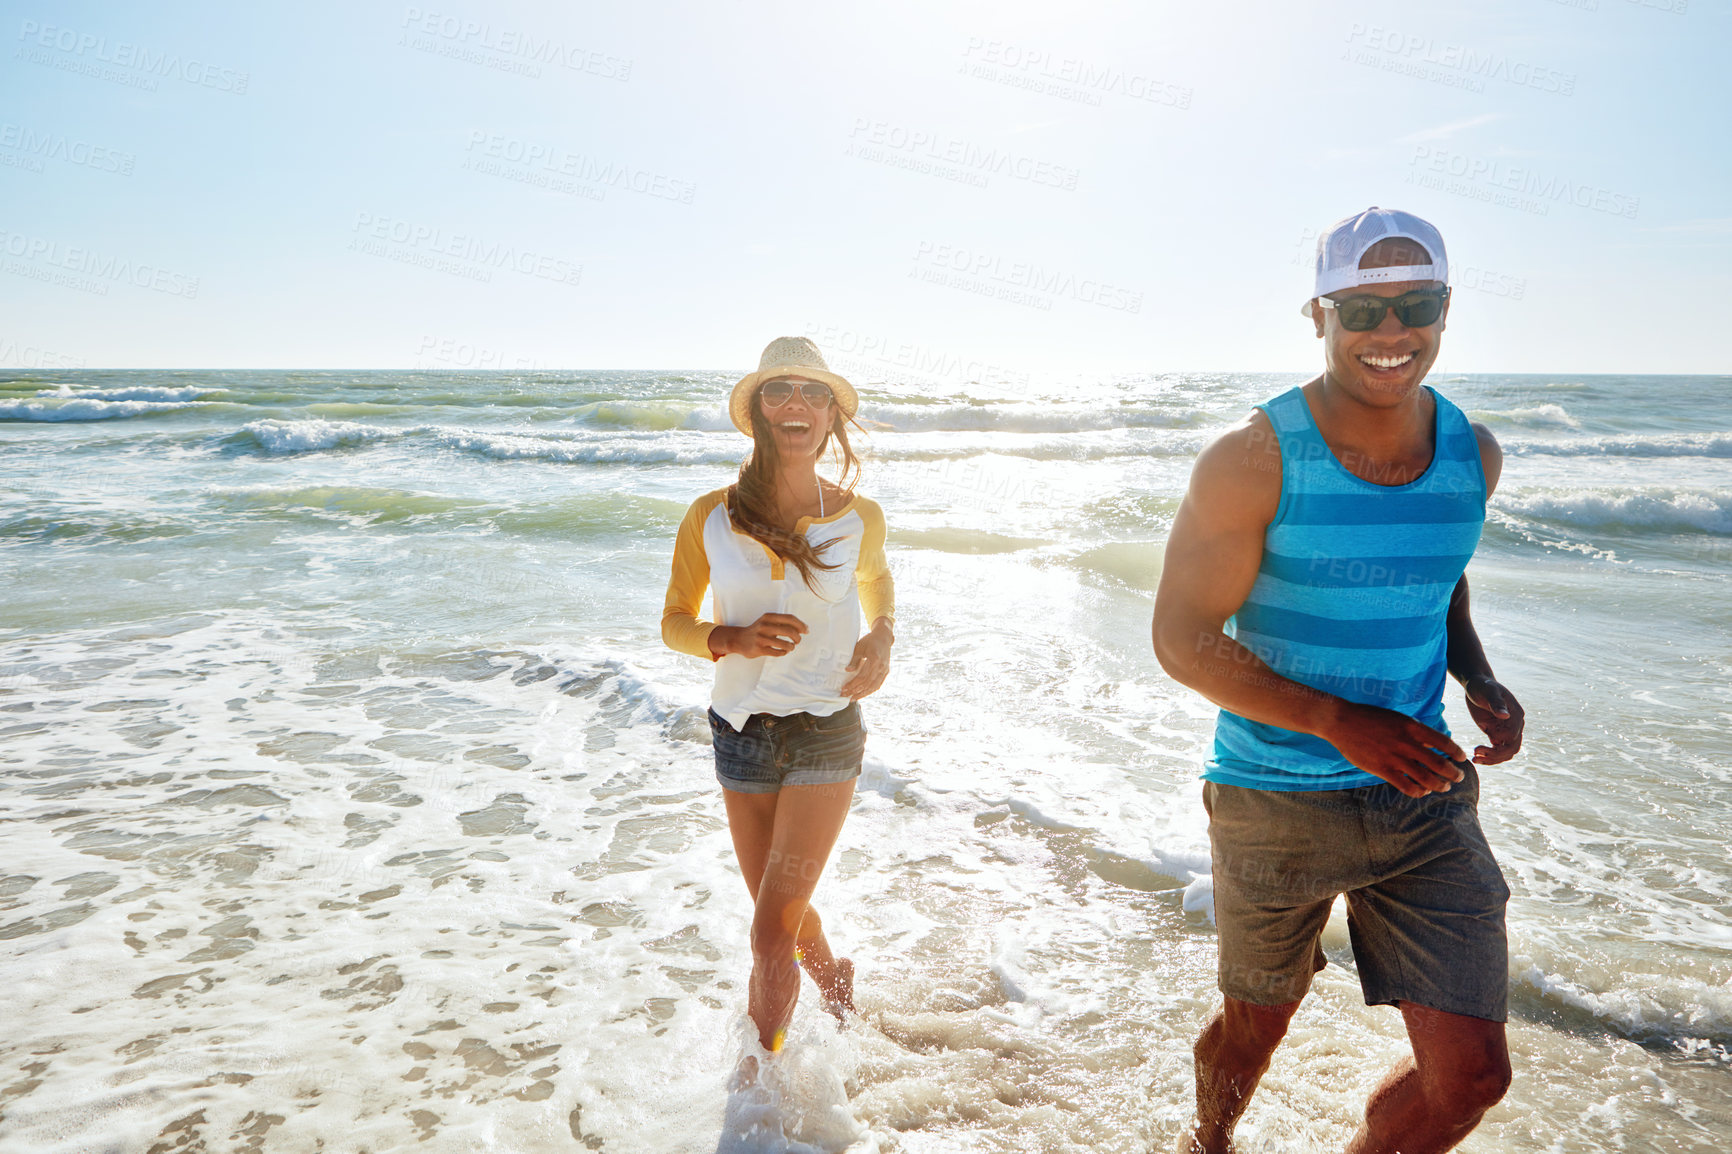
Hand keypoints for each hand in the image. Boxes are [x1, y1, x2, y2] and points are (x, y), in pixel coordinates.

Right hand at [709, 613, 807, 658]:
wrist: (738, 639)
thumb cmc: (759, 630)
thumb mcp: (768, 621)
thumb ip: (783, 622)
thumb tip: (804, 628)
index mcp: (769, 617)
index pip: (790, 618)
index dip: (801, 625)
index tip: (806, 631)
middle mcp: (765, 626)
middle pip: (790, 631)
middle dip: (798, 637)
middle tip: (798, 641)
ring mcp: (761, 638)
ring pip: (785, 644)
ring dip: (791, 647)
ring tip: (791, 647)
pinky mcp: (759, 649)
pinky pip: (778, 652)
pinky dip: (783, 652)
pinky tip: (783, 651)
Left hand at [837, 624, 891, 699]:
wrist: (883, 637)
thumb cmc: (870, 641)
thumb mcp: (860, 647)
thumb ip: (854, 659)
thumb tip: (847, 670)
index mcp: (875, 659)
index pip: (862, 677)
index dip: (853, 684)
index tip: (844, 689)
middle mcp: (881, 667)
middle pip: (867, 684)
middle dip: (855, 691)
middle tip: (845, 696)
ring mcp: (885, 670)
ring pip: (873, 687)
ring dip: (863, 694)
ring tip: (853, 698)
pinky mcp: (886, 672)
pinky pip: (878, 684)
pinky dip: (870, 690)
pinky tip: (862, 693)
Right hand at [1322, 701, 1469, 798]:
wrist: (1342, 721)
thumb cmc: (1371, 718)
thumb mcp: (1398, 719)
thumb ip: (1416, 733)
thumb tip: (1435, 747)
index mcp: (1412, 727)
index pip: (1444, 743)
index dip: (1457, 753)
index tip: (1462, 759)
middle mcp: (1407, 743)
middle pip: (1440, 764)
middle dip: (1454, 774)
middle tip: (1458, 778)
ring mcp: (1394, 758)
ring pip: (1426, 779)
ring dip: (1440, 785)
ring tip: (1444, 787)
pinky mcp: (1382, 769)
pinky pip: (1407, 786)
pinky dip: (1419, 791)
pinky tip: (1422, 791)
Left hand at [1462, 674, 1523, 764]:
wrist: (1476, 685)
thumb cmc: (1483, 686)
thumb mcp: (1488, 692)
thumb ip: (1496, 703)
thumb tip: (1505, 716)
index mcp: (1516, 715)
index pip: (1513, 736)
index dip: (1499, 742)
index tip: (1482, 742)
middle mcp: (1514, 725)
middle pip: (1512, 748)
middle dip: (1496, 755)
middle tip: (1476, 754)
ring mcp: (1505, 730)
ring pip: (1506, 752)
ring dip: (1493, 759)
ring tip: (1475, 759)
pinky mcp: (1495, 733)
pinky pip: (1497, 750)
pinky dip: (1489, 756)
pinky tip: (1475, 756)